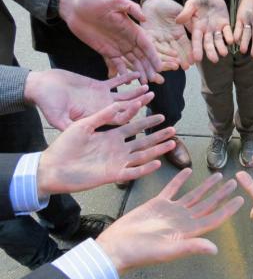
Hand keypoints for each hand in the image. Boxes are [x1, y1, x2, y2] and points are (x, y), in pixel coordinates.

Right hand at [24, 70, 150, 129]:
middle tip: (151, 96)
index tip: (139, 105)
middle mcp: (102, 109)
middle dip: (139, 102)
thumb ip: (68, 125)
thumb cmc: (48, 104)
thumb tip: (78, 134)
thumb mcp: (57, 117)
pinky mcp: (99, 86)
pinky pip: (116, 82)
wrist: (42, 87)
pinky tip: (137, 73)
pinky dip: (126, 78)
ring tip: (148, 85)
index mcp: (96, 117)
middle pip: (126, 107)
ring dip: (136, 91)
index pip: (118, 118)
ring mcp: (102, 98)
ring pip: (124, 96)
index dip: (130, 113)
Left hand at [37, 100, 176, 196]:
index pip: (134, 127)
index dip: (147, 121)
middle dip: (158, 135)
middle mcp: (117, 149)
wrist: (52, 167)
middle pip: (143, 141)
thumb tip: (117, 104)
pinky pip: (133, 172)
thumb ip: (102, 116)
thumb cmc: (64, 145)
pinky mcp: (113, 175)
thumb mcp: (83, 125)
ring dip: (157, 150)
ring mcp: (116, 162)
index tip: (160, 114)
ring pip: (142, 155)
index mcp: (111, 136)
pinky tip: (157, 162)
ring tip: (171, 143)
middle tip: (173, 129)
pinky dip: (145, 168)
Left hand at [59, 0, 164, 83]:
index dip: (153, 56)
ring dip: (139, 72)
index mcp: (132, 29)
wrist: (75, 7)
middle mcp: (127, 39)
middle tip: (153, 79)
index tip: (159, 67)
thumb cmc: (94, 1)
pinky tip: (128, 81)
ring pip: (132, 62)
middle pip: (142, 56)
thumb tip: (145, 19)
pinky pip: (117, 64)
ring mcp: (117, 47)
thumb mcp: (114, 0)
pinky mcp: (106, 51)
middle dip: (149, 68)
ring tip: (143, 83)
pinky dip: (122, 72)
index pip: (146, 45)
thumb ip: (131, 7)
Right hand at [96, 168, 243, 273]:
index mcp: (188, 231)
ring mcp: (171, 211)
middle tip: (234, 182)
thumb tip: (215, 249)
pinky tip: (188, 170)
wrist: (117, 246)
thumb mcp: (168, 250)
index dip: (227, 209)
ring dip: (205, 186)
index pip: (213, 218)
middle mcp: (183, 220)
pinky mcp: (157, 203)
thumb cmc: (141, 252)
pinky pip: (172, 189)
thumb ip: (192, 246)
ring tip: (218, 175)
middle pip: (207, 204)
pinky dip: (180, 180)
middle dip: (221, 193)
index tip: (240, 199)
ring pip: (193, 195)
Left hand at [141, 0, 193, 70]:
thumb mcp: (181, 12)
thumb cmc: (169, 5)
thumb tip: (198, 28)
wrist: (153, 0)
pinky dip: (157, 54)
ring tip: (175, 66)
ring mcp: (159, 40)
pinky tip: (161, 60)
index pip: (185, 46)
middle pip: (175, 52)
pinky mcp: (148, 38)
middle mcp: (169, 40)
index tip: (194, 60)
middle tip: (185, 67)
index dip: (189, 53)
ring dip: (169, 60)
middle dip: (180, 60)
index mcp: (179, 35)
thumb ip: (188, 21)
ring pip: (164, 52)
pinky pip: (152, 47)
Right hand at [176, 0, 232, 62]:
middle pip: (208, 43)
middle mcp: (206, 31)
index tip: (197, 58)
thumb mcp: (191, 4)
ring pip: (218, 40)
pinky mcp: (225, 24)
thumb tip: (178, 20)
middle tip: (214, 60)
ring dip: (221, 47)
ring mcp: (216, 29)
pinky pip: (228, 32)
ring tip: (224, 53)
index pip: (196, 40)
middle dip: (211, 52)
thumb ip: (186, 12)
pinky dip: (230, 36)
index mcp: (197, 27)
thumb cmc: (199, 0)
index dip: (197, 49)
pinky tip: (232, 41)